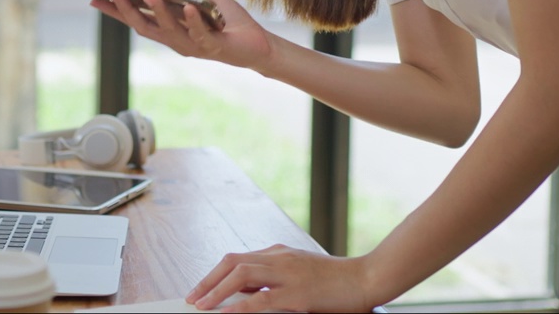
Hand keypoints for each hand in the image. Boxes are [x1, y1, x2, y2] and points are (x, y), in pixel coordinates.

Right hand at [90, 0, 273, 70]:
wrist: (257, 43)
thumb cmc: (227, 21)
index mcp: (170, 28)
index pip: (137, 19)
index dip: (115, 11)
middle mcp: (176, 40)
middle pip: (146, 27)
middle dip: (127, 10)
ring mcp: (193, 46)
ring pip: (170, 31)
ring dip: (159, 13)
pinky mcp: (214, 47)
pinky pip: (200, 34)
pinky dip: (193, 21)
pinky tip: (188, 7)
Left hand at [186, 245, 375, 312]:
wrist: (366, 278)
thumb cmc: (336, 281)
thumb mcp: (300, 273)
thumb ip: (274, 281)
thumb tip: (246, 295)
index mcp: (279, 253)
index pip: (238, 259)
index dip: (215, 273)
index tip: (201, 288)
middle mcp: (279, 258)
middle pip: (232, 262)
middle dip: (208, 280)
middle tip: (192, 298)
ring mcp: (288, 274)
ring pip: (241, 275)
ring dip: (216, 290)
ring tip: (201, 306)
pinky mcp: (298, 293)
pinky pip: (262, 300)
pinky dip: (240, 307)